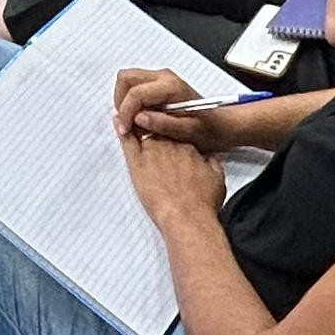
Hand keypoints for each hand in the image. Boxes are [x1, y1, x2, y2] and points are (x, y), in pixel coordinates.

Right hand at [112, 67, 243, 157]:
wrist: (222, 125)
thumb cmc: (210, 128)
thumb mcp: (188, 132)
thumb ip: (163, 124)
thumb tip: (139, 119)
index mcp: (171, 87)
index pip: (136, 93)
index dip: (126, 113)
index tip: (125, 130)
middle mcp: (165, 78)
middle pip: (126, 78)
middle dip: (120, 102)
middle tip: (125, 124)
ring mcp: (161, 79)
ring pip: (128, 80)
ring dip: (124, 101)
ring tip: (131, 123)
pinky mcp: (159, 85)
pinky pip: (135, 87)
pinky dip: (130, 101)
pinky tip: (138, 119)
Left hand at [120, 111, 223, 231]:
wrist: (187, 217)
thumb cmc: (202, 202)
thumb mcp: (217, 178)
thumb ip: (212, 162)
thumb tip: (210, 158)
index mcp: (188, 146)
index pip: (177, 129)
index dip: (171, 128)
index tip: (169, 130)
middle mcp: (170, 145)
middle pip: (158, 126)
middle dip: (154, 123)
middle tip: (150, 125)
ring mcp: (152, 152)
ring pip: (142, 128)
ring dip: (137, 122)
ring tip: (132, 117)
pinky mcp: (137, 164)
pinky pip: (127, 140)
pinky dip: (121, 128)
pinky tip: (117, 121)